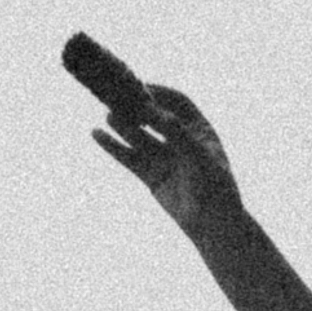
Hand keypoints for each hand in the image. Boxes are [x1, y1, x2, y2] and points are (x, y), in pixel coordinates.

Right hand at [90, 85, 241, 234]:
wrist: (212, 224)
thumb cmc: (214, 187)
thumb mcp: (198, 156)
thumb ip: (176, 133)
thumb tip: (153, 110)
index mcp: (200, 130)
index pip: (178, 103)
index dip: (160, 93)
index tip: (141, 86)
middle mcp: (181, 141)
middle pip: (155, 117)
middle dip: (138, 107)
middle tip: (119, 97)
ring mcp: (165, 158)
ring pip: (140, 137)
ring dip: (123, 125)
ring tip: (108, 115)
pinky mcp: (151, 175)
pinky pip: (129, 157)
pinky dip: (113, 147)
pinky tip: (98, 135)